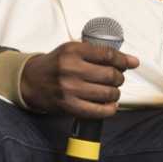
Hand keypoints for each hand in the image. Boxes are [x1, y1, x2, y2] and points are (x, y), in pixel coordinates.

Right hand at [19, 41, 139, 117]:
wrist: (31, 81)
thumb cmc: (55, 65)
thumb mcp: (72, 50)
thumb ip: (99, 53)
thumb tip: (131, 61)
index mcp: (72, 51)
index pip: (107, 55)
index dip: (123, 60)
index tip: (130, 63)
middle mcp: (70, 69)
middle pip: (110, 75)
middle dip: (119, 78)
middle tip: (117, 78)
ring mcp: (69, 89)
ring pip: (107, 93)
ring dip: (115, 93)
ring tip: (112, 91)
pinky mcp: (68, 106)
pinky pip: (97, 111)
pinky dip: (109, 109)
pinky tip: (110, 105)